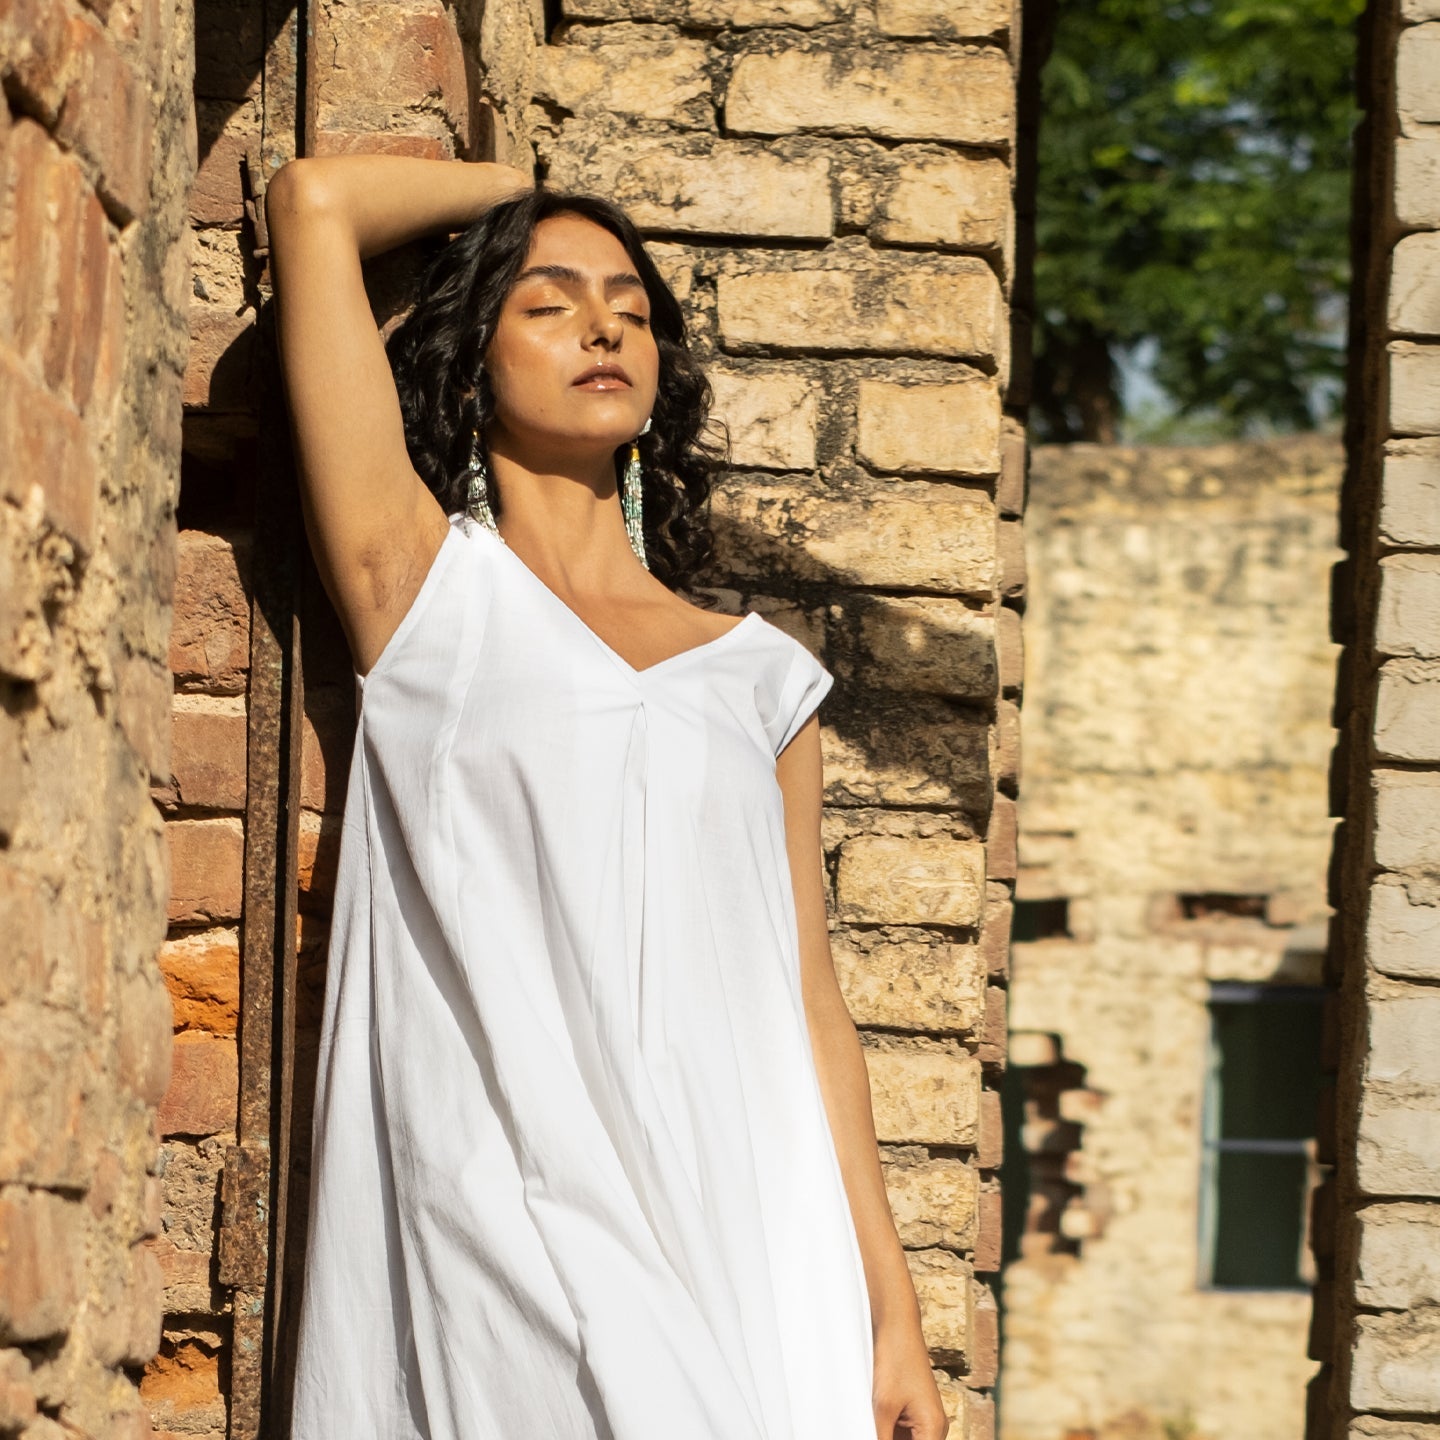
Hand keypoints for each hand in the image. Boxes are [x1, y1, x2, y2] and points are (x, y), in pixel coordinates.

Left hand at [871, 1314, 949, 1439]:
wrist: (897, 1327)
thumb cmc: (895, 1361)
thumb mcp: (883, 1408)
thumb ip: (879, 1439)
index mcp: (934, 1430)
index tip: (880, 1437)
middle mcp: (935, 1429)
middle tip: (870, 1428)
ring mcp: (924, 1421)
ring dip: (886, 1437)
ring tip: (871, 1423)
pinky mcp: (914, 1412)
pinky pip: (901, 1435)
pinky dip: (886, 1434)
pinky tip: (871, 1424)